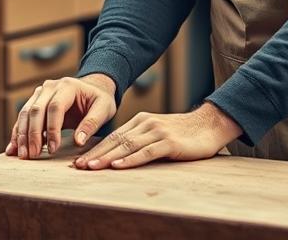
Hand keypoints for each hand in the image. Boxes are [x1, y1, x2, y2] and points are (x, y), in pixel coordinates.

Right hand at [6, 73, 116, 158]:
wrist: (92, 88)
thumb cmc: (98, 100)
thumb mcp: (104, 109)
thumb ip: (92, 124)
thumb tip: (79, 141)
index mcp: (68, 86)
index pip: (55, 107)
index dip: (52, 129)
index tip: (53, 149)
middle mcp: (50, 87)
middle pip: (36, 110)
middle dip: (33, 134)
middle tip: (32, 156)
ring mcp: (40, 93)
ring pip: (25, 113)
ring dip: (22, 135)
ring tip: (23, 155)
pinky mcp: (35, 101)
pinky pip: (23, 117)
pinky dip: (17, 132)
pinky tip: (13, 148)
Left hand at [73, 102, 240, 170]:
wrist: (209, 125)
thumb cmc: (183, 133)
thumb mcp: (157, 133)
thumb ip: (141, 139)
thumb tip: (119, 153)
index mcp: (140, 121)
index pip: (113, 137)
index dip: (96, 149)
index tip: (79, 160)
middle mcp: (145, 124)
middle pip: (115, 141)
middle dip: (96, 154)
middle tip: (78, 166)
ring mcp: (157, 132)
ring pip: (127, 146)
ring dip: (107, 158)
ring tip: (91, 168)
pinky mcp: (169, 142)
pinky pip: (146, 152)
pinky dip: (130, 160)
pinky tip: (118, 166)